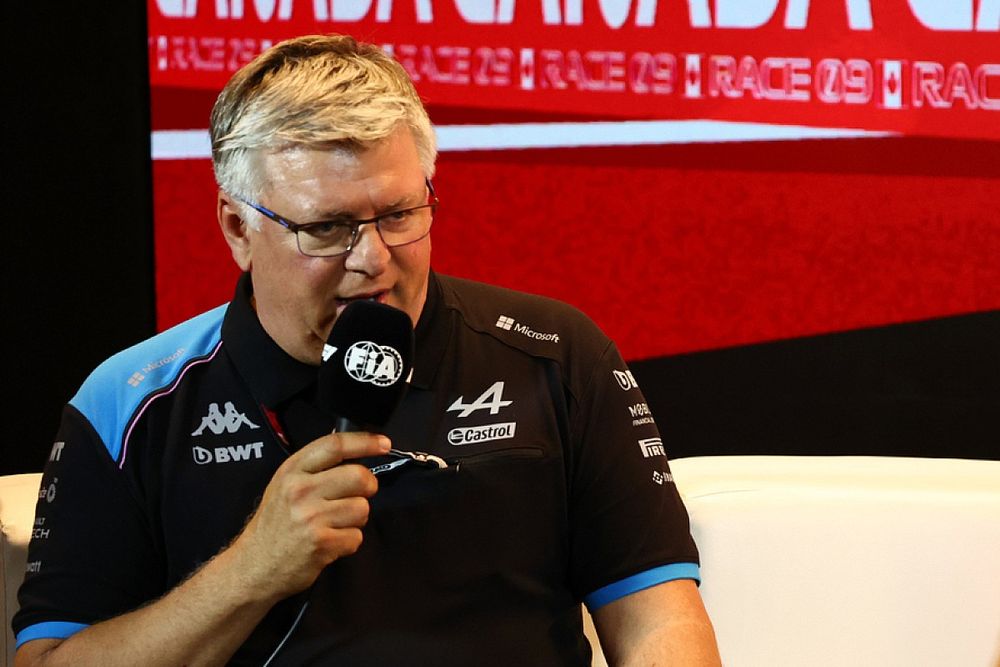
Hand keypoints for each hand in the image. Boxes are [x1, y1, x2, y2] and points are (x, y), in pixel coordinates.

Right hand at [231, 431, 389, 600]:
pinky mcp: (321, 544)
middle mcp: (301, 490)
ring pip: (362, 508)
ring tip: (335, 524)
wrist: (253, 567)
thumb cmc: (275, 525)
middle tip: (358, 496)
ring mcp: (311, 517)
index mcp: (292, 471)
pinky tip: (331, 543)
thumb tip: (357, 454)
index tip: (384, 444)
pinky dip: (349, 542)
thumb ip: (315, 469)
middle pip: (359, 476)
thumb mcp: (285, 486)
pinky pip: (356, 537)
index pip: (334, 445)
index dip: (365, 442)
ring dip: (356, 519)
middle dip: (368, 487)